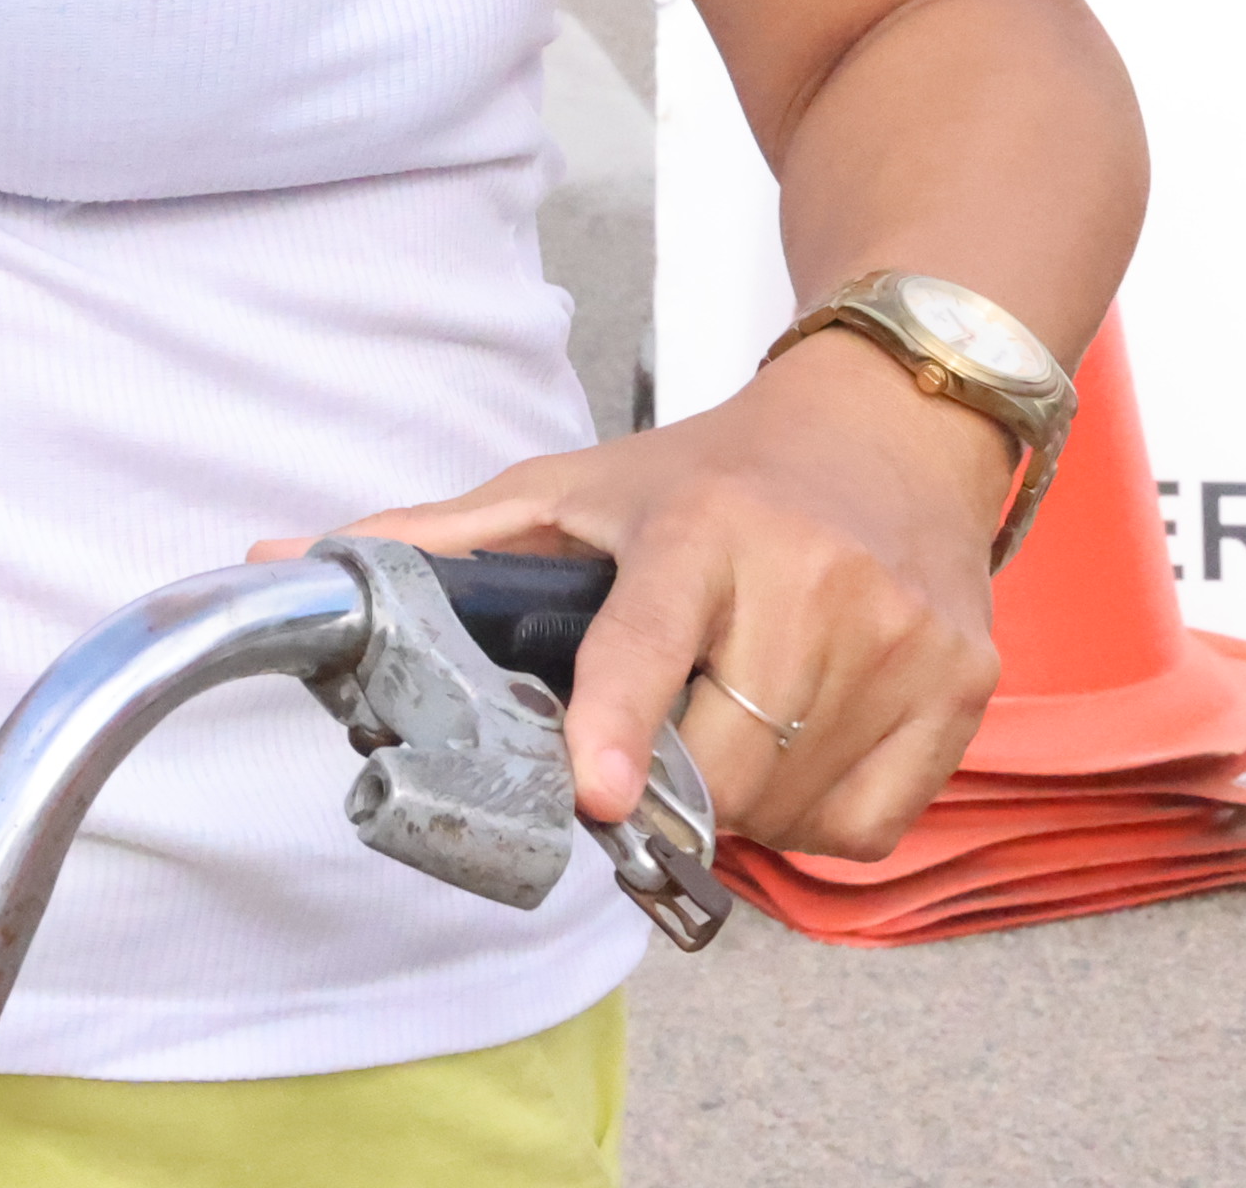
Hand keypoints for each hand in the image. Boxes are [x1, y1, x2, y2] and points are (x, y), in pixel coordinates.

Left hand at [332, 330, 1012, 859]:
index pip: (649, 641)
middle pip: (723, 764)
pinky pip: (868, 827)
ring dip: (745, 811)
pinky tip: (803, 748)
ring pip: (794, 810)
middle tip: (646, 762)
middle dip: (669, 792)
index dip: (618, 725)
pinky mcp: (964, 682)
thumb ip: (440, 541)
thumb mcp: (576, 487)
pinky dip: (822, 821)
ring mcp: (900, 635)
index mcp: (702, 527)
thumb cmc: (722, 469)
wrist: (899, 419)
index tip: (594, 794)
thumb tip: (281, 556)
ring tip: (730, 730)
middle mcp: (811, 576)